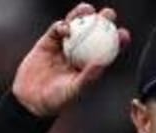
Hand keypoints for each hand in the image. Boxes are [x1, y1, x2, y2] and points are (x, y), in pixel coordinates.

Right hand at [12, 5, 130, 118]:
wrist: (32, 98)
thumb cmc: (57, 99)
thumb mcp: (75, 90)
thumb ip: (88, 77)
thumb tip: (102, 64)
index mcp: (91, 63)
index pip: (109, 49)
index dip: (118, 40)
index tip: (123, 34)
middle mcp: (81, 51)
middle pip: (95, 31)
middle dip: (103, 19)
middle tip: (109, 14)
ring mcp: (65, 45)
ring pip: (76, 25)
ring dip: (82, 14)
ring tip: (87, 9)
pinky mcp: (49, 41)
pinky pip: (57, 29)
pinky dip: (62, 26)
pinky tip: (65, 27)